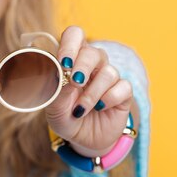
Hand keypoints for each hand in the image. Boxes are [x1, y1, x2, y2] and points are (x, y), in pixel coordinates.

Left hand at [44, 26, 132, 155]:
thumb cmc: (64, 116)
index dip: (70, 44)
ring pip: (108, 72)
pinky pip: (123, 87)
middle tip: (75, 82)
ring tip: (80, 110)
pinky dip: (109, 99)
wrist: (82, 140)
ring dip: (93, 93)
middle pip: (93, 51)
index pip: (74, 35)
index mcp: (71, 59)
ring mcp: (108, 77)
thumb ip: (57, 89)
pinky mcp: (123, 92)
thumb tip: (64, 75)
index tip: (63, 62)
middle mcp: (91, 64)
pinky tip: (99, 109)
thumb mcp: (53, 106)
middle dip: (83, 66)